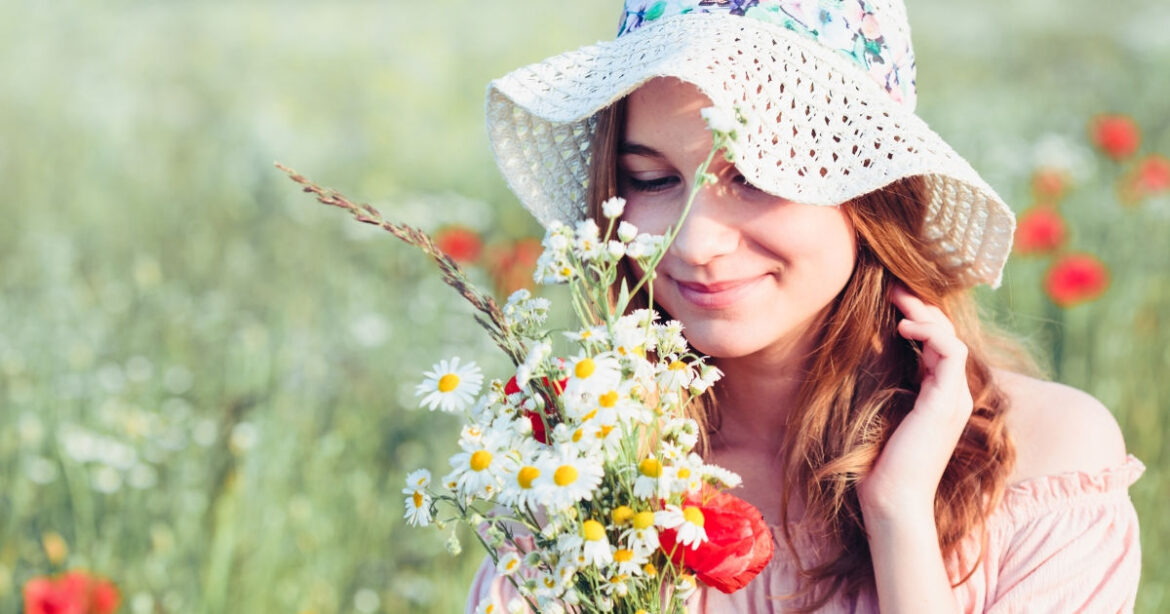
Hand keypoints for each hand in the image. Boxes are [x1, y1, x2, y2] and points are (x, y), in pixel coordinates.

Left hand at [856, 284, 972, 518]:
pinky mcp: (946, 402)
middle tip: (895, 287)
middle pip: (947, 335)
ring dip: (925, 313)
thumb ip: (882, 388)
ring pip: (951, 337)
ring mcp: (953, 398)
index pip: (938, 344)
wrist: (891, 500)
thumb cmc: (878, 465)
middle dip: (922, 307)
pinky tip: (904, 327)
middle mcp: (952, 395)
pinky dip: (931, 333)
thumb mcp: (879, 414)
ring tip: (898, 301)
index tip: (892, 299)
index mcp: (938, 397)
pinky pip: (952, 352)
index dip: (919, 317)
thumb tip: (859, 357)